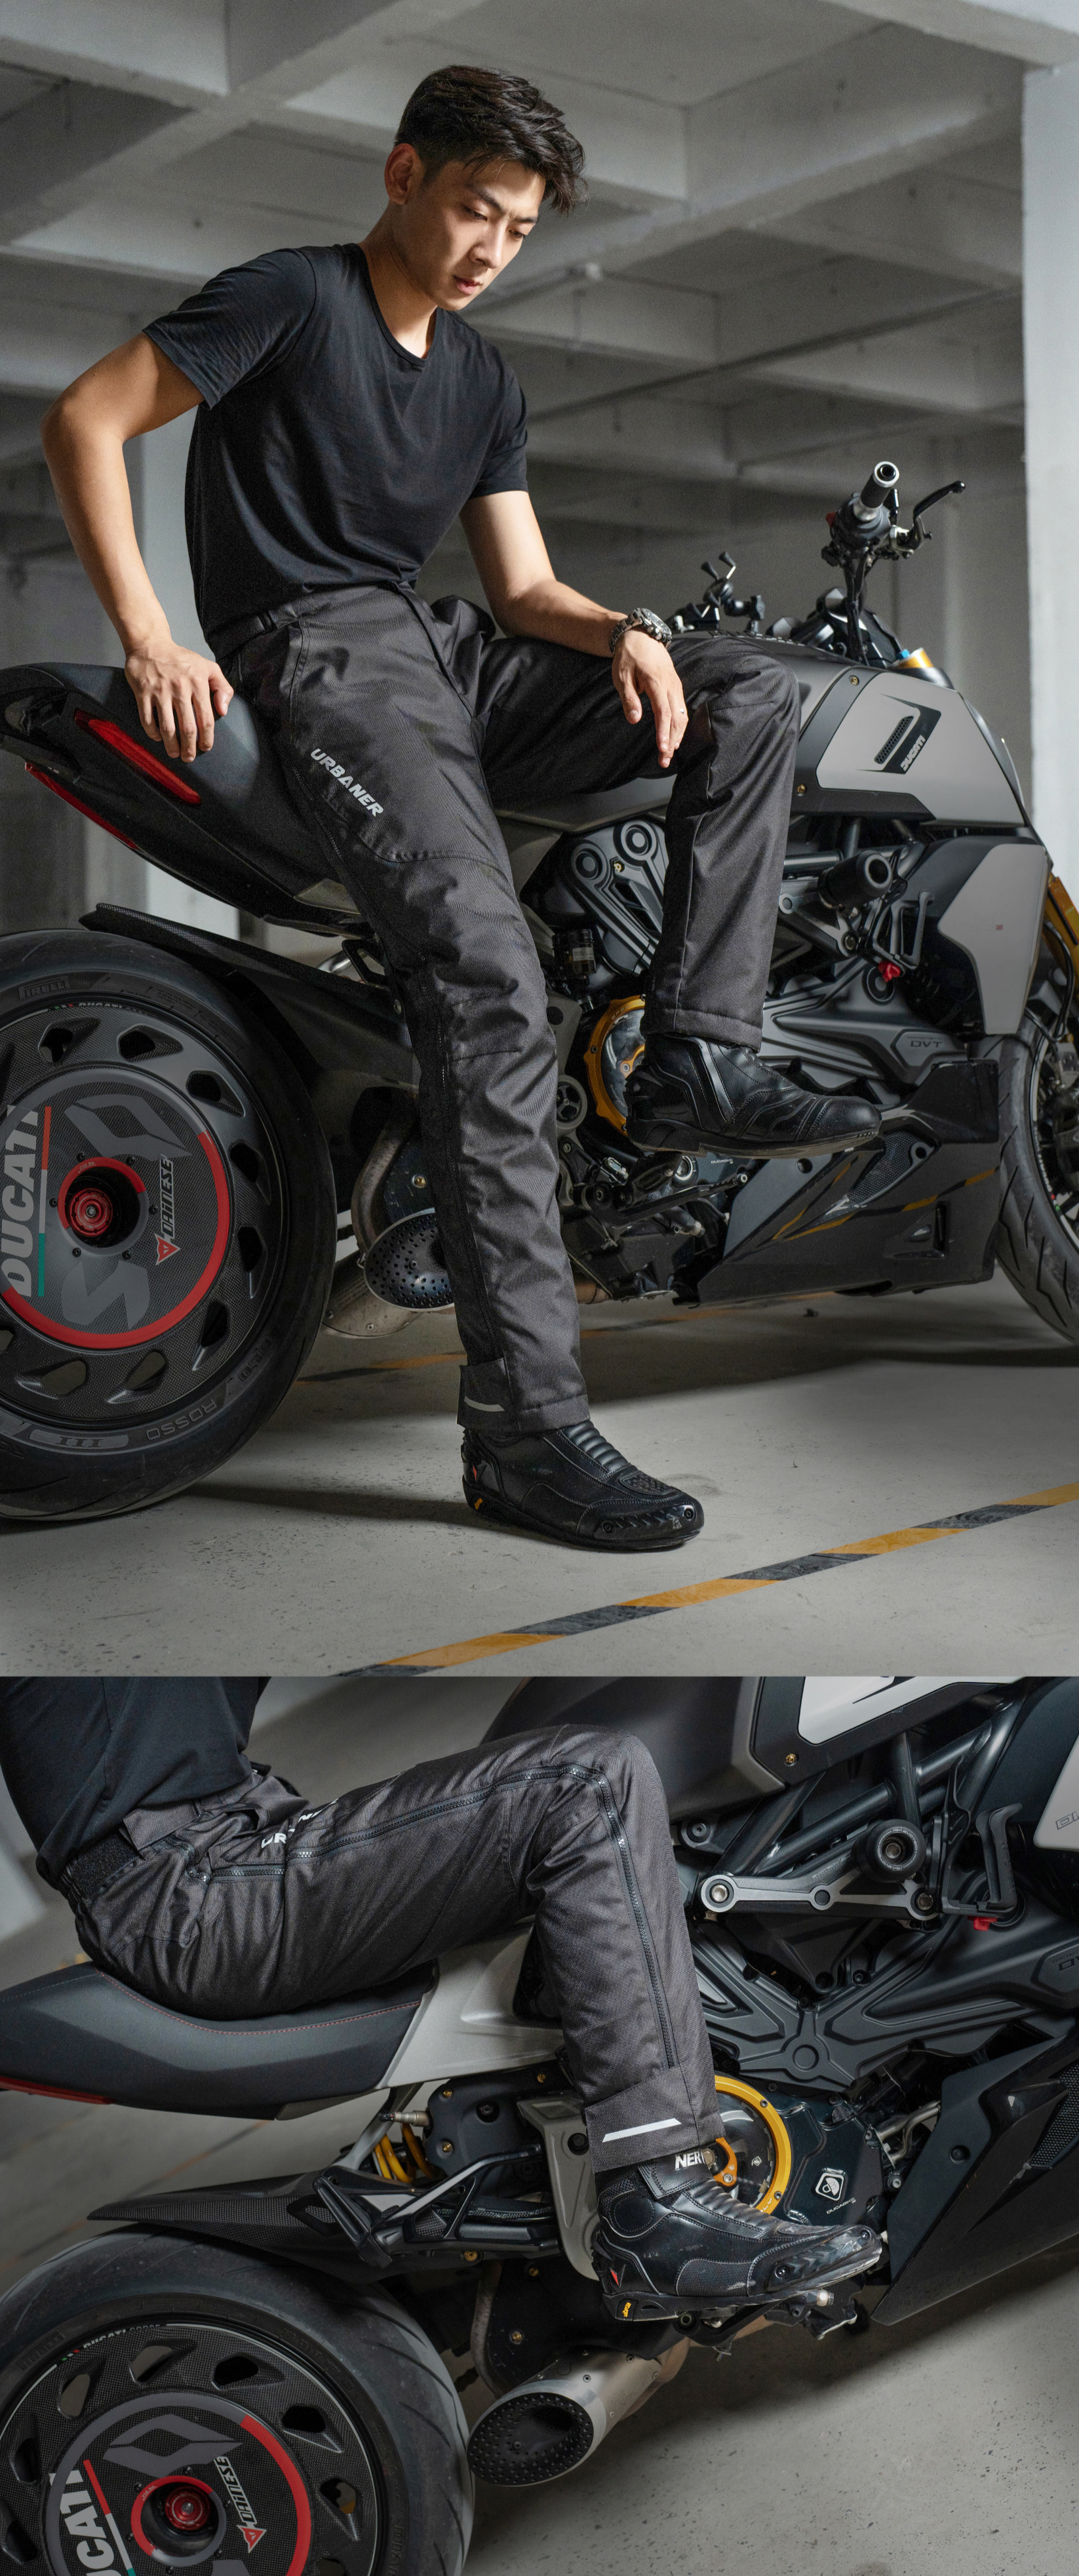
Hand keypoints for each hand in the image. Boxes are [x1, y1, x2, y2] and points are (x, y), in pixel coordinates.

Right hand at [124, 638, 232, 759]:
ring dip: (171, 746)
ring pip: (167, 728)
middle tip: (189, 758)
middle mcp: (179, 687)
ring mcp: (160, 690)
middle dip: (189, 748)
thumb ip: (222, 687)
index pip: (206, 718)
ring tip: (174, 753)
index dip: (207, 738)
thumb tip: (223, 711)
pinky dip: (153, 733)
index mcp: (198, 682)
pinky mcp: (142, 692)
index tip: (205, 748)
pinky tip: (158, 738)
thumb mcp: (208, 667)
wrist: (150, 644)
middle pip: (187, 728)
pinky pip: (148, 720)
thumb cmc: (181, 659)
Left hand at [611, 632, 687, 768]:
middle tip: (664, 760)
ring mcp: (676, 686)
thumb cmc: (629, 656)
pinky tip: (674, 739)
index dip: (664, 733)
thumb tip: (635, 719)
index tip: (662, 749)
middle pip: (676, 718)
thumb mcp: (622, 676)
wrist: (640, 637)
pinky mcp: (676, 688)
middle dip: (671, 741)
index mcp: (657, 682)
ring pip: (682, 716)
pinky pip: (681, 710)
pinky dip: (679, 726)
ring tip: (668, 754)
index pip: (664, 712)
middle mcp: (671, 685)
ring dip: (677, 737)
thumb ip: (629, 698)